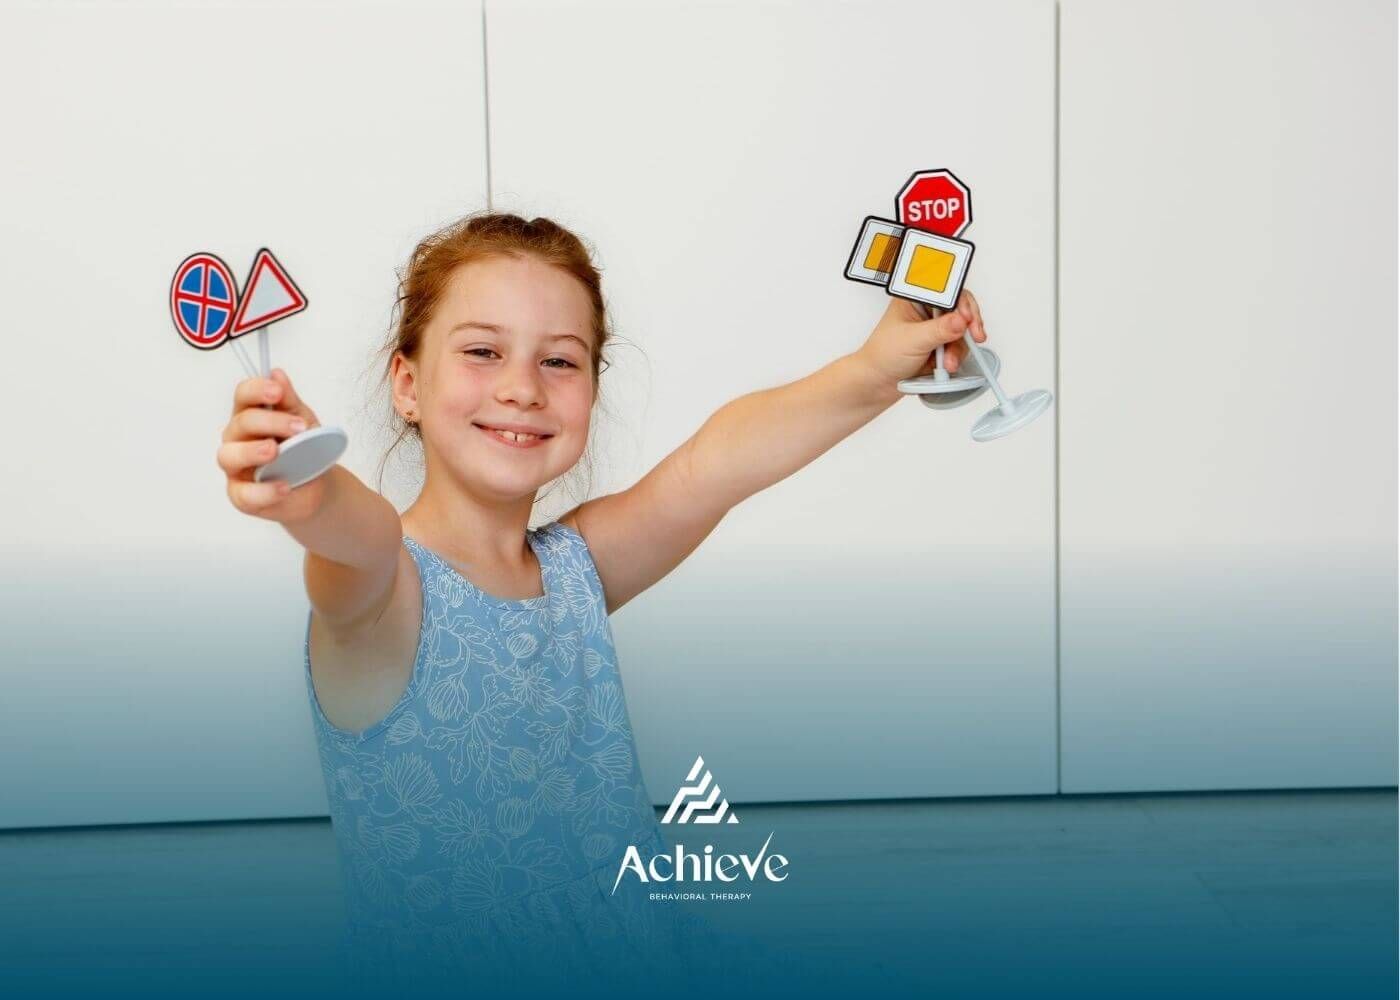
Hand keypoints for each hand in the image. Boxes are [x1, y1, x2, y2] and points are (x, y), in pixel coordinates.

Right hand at [218, 368, 328, 522]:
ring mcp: (236, 467)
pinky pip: (246, 493)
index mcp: (251, 415)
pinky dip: (265, 490)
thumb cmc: (303, 449)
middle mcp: (237, 439)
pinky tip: (284, 486)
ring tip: (275, 451)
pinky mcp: (241, 495)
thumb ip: (290, 401)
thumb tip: (277, 374)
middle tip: (298, 427)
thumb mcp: (302, 421)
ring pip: (229, 455)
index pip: (243, 395)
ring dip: (252, 451)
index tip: (276, 391)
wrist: (316, 485)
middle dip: (269, 422)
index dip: (257, 390)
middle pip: (241, 423)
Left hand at [852, 288, 987, 388]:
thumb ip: (939, 330)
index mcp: (915, 300)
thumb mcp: (912, 340)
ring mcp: (934, 330)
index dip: (962, 303)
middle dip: (968, 325)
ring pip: (962, 332)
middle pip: (960, 309)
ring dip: (959, 348)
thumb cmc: (882, 356)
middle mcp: (927, 312)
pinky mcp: (940, 347)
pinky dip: (957, 357)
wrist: (876, 384)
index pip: (948, 292)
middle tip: (976, 336)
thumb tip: (961, 321)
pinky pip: (959, 347)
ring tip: (948, 363)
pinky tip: (947, 366)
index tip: (968, 319)